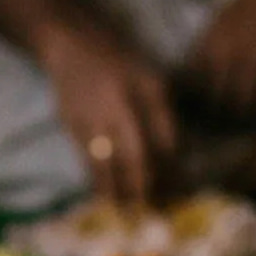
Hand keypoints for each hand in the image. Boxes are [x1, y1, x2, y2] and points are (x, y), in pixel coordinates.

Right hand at [39, 23, 180, 204]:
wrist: (73, 43)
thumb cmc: (121, 64)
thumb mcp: (152, 78)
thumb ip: (165, 114)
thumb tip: (177, 161)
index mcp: (151, 87)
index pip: (168, 137)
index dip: (176, 169)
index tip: (182, 191)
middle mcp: (124, 100)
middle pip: (140, 155)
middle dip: (150, 187)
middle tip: (158, 208)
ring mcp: (96, 113)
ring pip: (111, 164)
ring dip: (122, 193)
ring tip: (133, 212)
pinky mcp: (73, 124)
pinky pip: (89, 161)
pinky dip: (99, 183)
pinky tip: (108, 197)